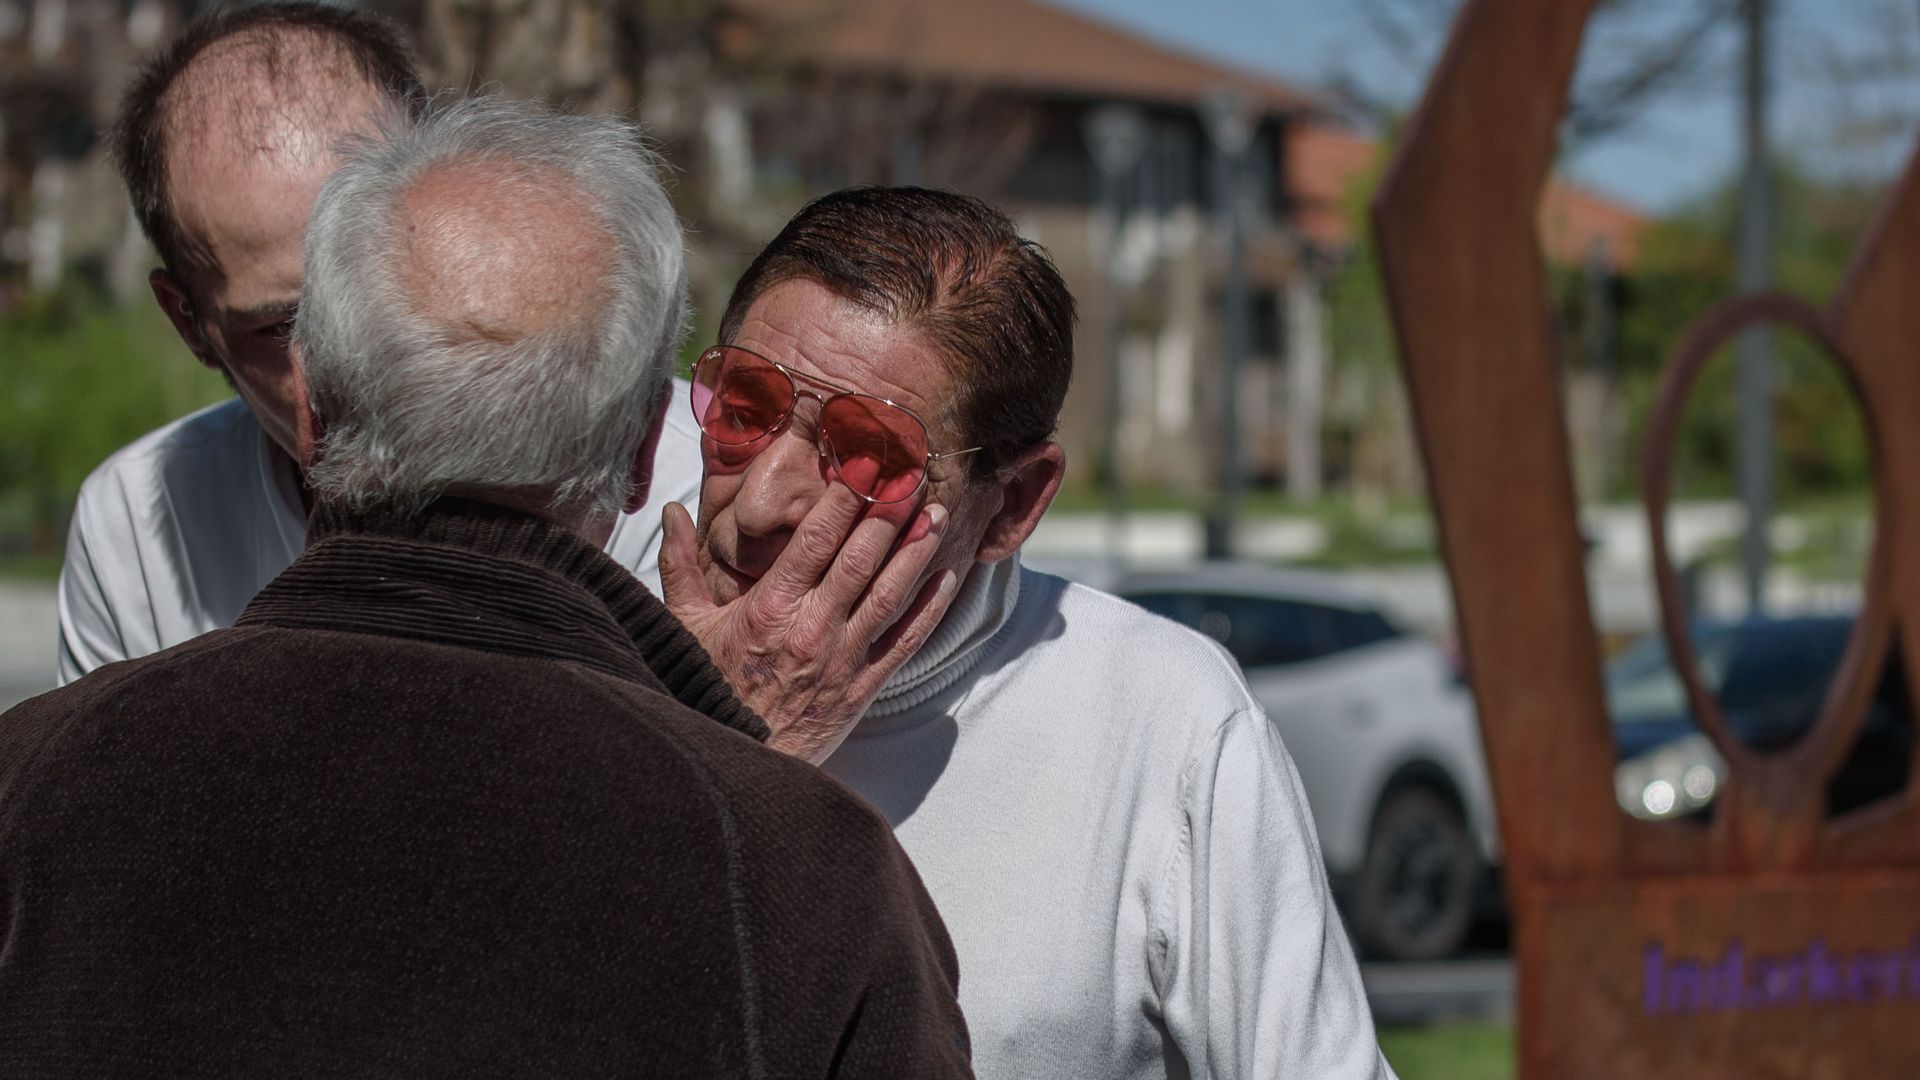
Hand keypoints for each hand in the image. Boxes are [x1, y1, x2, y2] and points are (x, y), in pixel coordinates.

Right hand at [659, 485, 960, 762]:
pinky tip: (947, 579)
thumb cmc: (703, 688)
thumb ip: (679, 565)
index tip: (865, 465)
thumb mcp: (683, 624)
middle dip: (889, 514)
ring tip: (936, 515)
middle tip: (913, 476)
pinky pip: (903, 644)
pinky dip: (929, 610)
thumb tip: (670, 512)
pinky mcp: (861, 689)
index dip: (844, 498)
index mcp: (770, 607)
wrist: (730, 758)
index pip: (815, 540)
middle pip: (860, 559)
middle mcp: (811, 628)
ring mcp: (841, 659)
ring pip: (888, 595)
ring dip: (916, 553)